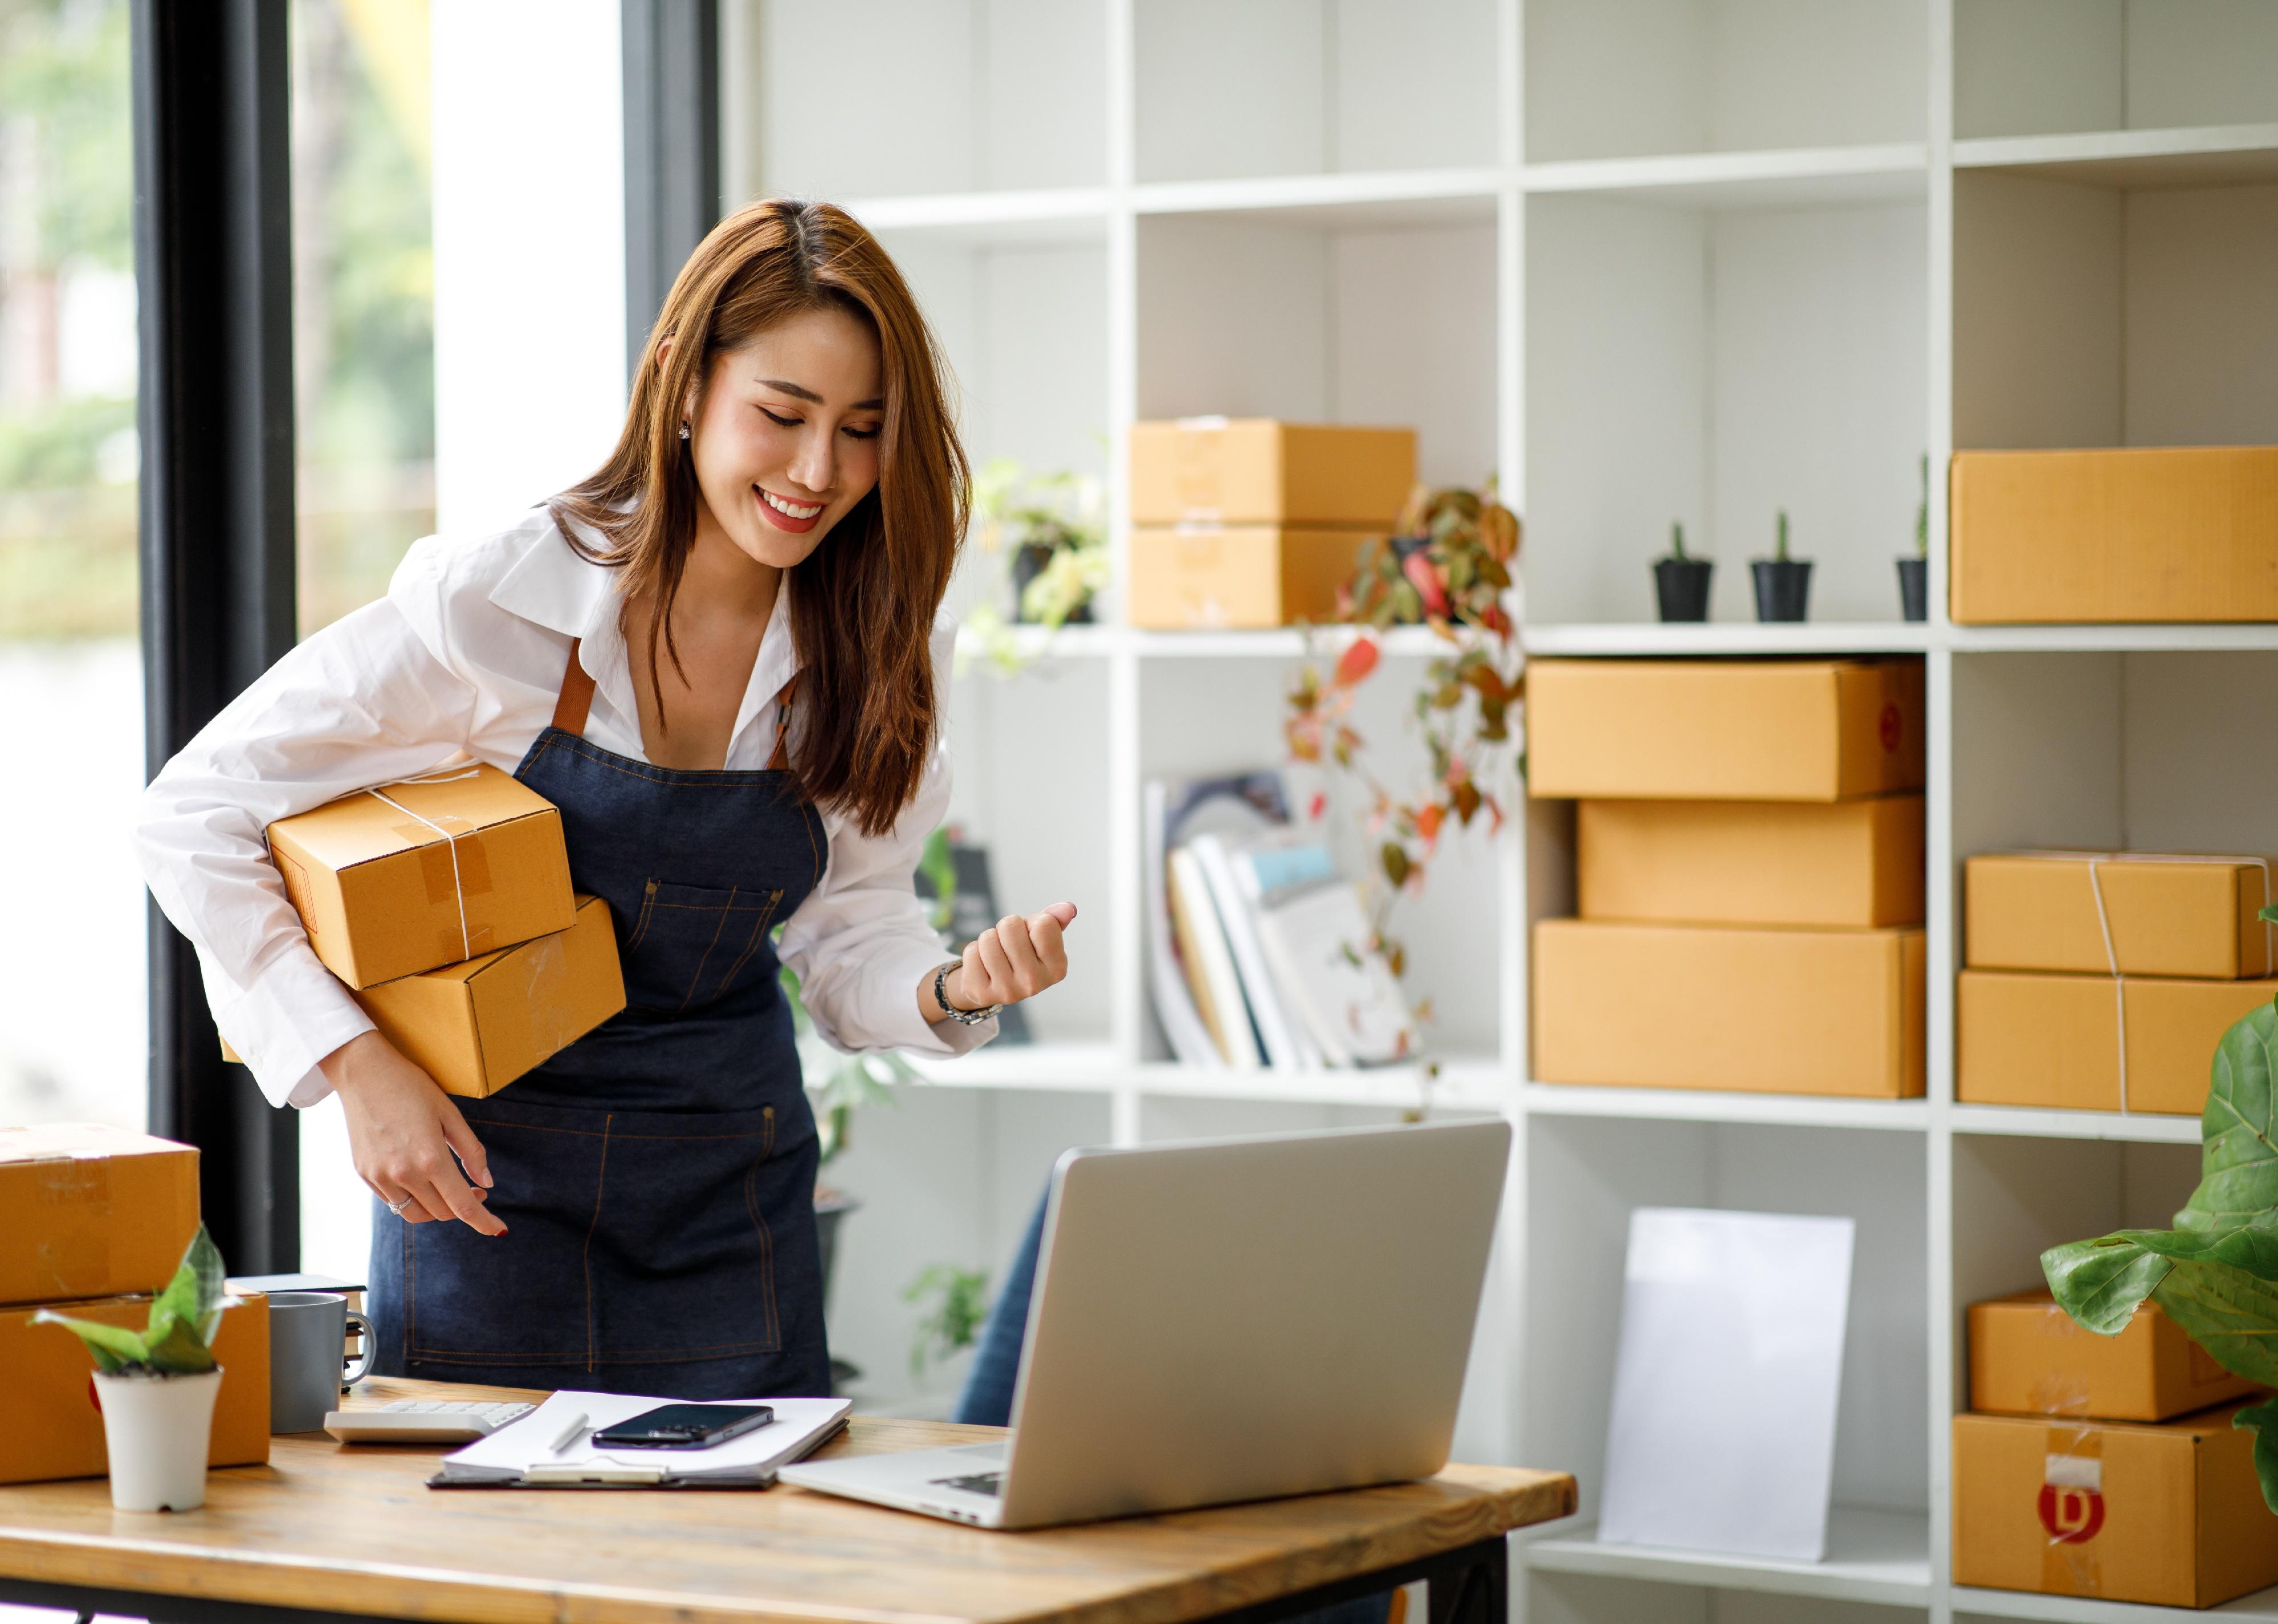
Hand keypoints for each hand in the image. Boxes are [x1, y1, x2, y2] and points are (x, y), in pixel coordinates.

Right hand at [320, 1031, 504, 1235]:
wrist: (364, 1074)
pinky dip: (414, 1199)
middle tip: (475, 1189)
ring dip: (439, 1209)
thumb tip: (487, 1184)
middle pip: (442, 1212)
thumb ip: (471, 1152)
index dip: (484, 1222)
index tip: (499, 1230)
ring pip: (417, 1214)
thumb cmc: (412, 1088)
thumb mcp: (450, 1114)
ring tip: (449, 1187)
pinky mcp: (365, 1175)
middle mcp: (404, 1174)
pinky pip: (395, 1202)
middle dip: (464, 1207)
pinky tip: (422, 1180)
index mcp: (430, 1159)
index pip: (463, 1206)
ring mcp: (381, 1177)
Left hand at [930, 902, 1076, 1018]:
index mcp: (1056, 968)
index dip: (1031, 922)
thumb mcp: (1040, 936)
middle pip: (1010, 926)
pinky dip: (974, 952)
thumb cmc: (1021, 953)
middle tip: (1008, 944)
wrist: (994, 982)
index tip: (1030, 936)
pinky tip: (983, 965)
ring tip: (996, 954)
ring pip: (988, 938)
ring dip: (989, 940)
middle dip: (1006, 928)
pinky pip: (970, 952)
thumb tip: (1069, 908)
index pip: (1044, 924)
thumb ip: (1055, 920)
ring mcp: (1008, 991)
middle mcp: (1035, 983)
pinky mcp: (982, 994)